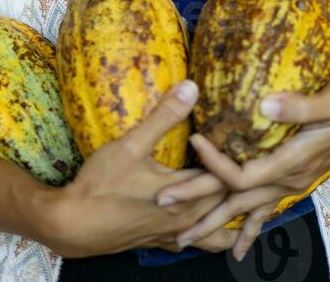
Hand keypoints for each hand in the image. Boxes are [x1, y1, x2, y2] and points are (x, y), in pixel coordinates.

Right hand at [37, 80, 237, 257]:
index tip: (253, 141)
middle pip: (228, 206)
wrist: (72, 226)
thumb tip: (192, 87)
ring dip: (230, 218)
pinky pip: (195, 241)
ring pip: (215, 233)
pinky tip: (204, 224)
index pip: (229, 180)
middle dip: (242, 188)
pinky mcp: (159, 242)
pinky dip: (208, 232)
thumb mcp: (131, 144)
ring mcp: (173, 234)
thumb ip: (163, 116)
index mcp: (186, 196)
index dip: (242, 161)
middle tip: (258, 166)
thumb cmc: (101, 185)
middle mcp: (186, 219)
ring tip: (246, 205)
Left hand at [154, 75, 329, 259]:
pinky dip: (247, 231)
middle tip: (163, 203)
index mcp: (292, 161)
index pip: (245, 173)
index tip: (194, 141)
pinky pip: (263, 212)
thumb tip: (264, 104)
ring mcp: (288, 185)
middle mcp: (287, 180)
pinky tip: (233, 249)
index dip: (217, 162)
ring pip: (245, 209)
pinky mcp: (289, 182)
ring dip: (214, 223)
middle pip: (236, 198)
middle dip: (199, 204)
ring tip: (183, 238)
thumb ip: (299, 105)